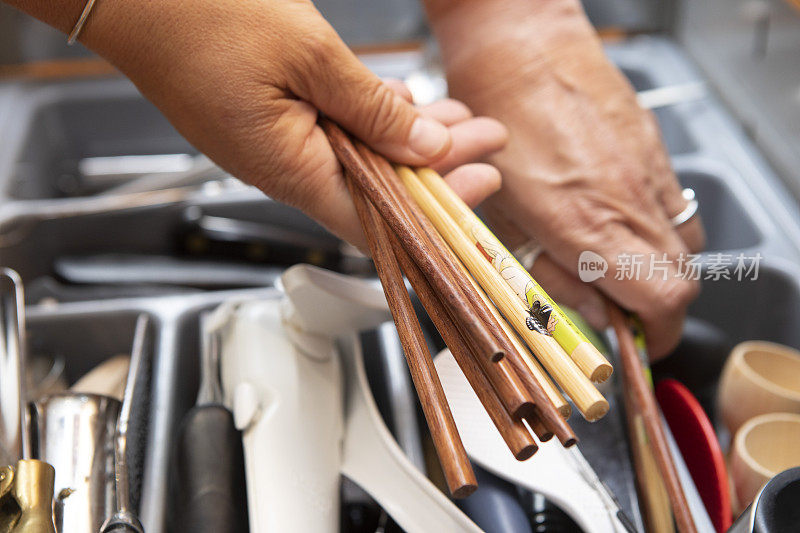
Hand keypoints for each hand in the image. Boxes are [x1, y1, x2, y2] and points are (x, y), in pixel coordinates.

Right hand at [12, 0, 506, 246]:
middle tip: (487, 141)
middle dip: (439, 169)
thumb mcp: (312, 58)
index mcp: (291, 170)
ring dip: (411, 142)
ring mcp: (273, 146)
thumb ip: (374, 112)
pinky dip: (374, 122)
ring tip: (461, 119)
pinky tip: (403, 105)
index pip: (379, 224)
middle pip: (377, 192)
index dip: (437, 215)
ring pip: (360, 161)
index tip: (482, 186)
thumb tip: (427, 149)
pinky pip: (333, 135)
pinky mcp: (267, 121)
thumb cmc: (205, 17)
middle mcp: (282, 170)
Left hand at [427, 0, 703, 357]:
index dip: (655, 335)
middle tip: (622, 312)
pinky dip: (657, 230)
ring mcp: (648, 172)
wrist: (520, 49)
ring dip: (659, 271)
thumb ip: (548, 269)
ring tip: (617, 268)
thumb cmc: (495, 123)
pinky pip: (675, 205)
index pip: (661, 300)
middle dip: (658, 310)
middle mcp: (628, 200)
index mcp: (584, 224)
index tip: (636, 345)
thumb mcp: (502, 213)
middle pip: (682, 279)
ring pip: (684, 245)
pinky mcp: (654, 150)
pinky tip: (618, 222)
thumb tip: (586, 310)